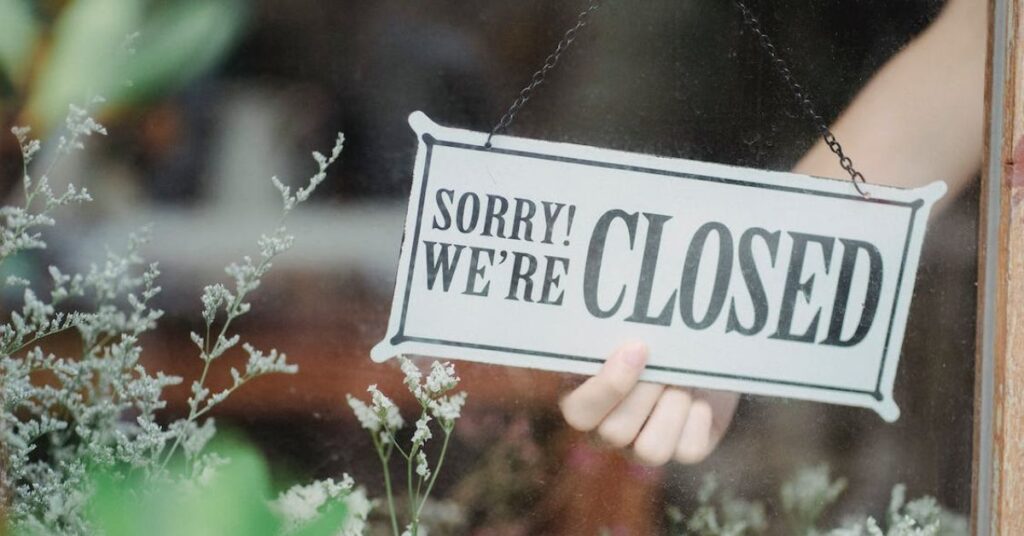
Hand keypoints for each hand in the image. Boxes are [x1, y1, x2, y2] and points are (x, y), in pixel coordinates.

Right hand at [559, 342, 739, 465]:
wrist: (697, 343)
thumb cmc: (653, 330)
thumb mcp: (632, 329)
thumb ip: (615, 330)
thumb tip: (611, 318)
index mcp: (583, 398)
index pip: (579, 412)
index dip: (608, 387)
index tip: (636, 349)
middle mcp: (608, 429)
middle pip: (614, 433)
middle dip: (646, 393)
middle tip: (665, 364)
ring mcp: (644, 446)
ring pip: (650, 451)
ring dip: (673, 407)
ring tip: (683, 379)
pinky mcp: (683, 449)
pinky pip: (689, 450)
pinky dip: (699, 418)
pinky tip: (700, 396)